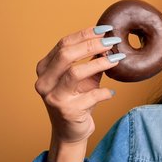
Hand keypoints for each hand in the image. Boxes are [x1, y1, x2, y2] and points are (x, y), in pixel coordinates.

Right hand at [34, 25, 124, 161]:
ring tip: (117, 59)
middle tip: (112, 41)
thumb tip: (108, 40)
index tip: (105, 29)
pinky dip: (104, 92)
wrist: (71, 131)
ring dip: (100, 63)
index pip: (64, 44)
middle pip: (67, 54)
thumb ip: (92, 60)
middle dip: (92, 45)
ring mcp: (53, 97)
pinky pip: (90, 96)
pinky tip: (111, 93)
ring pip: (75, 73)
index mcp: (45, 68)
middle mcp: (44, 81)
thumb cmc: (78, 100)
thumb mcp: (84, 78)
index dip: (85, 34)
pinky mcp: (66, 111)